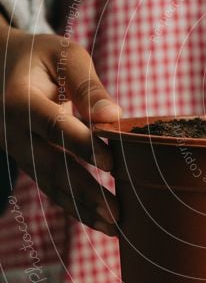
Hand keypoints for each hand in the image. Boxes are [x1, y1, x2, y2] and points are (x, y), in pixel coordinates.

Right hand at [0, 21, 120, 234]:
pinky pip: (50, 187)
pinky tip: (100, 223)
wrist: (2, 66)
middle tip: (117, 211)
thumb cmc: (42, 57)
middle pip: (51, 164)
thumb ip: (89, 86)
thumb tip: (114, 115)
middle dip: (85, 191)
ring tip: (114, 226)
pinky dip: (75, 206)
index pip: (54, 125)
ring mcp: (16, 150)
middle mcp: (13, 131)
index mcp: (20, 100)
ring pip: (50, 184)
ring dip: (82, 208)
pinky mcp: (27, 162)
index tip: (112, 162)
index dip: (82, 144)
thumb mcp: (65, 56)